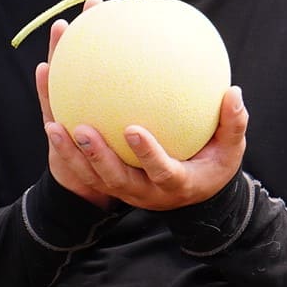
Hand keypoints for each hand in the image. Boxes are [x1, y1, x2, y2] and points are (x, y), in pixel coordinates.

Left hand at [37, 1, 248, 212]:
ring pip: (92, 177)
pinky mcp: (108, 179)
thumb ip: (233, 124)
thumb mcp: (231, 151)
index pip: (160, 171)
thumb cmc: (213, 166)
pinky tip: (56, 111)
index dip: (147, 154)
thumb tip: (233, 92)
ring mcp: (124, 188)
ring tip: (53, 124)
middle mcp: (145, 191)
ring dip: (70, 154)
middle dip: (96, 158)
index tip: (133, 129)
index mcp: (175, 183)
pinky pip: (83, 163)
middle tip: (81, 129)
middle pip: (115, 180)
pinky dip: (67, 142)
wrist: (193, 193)